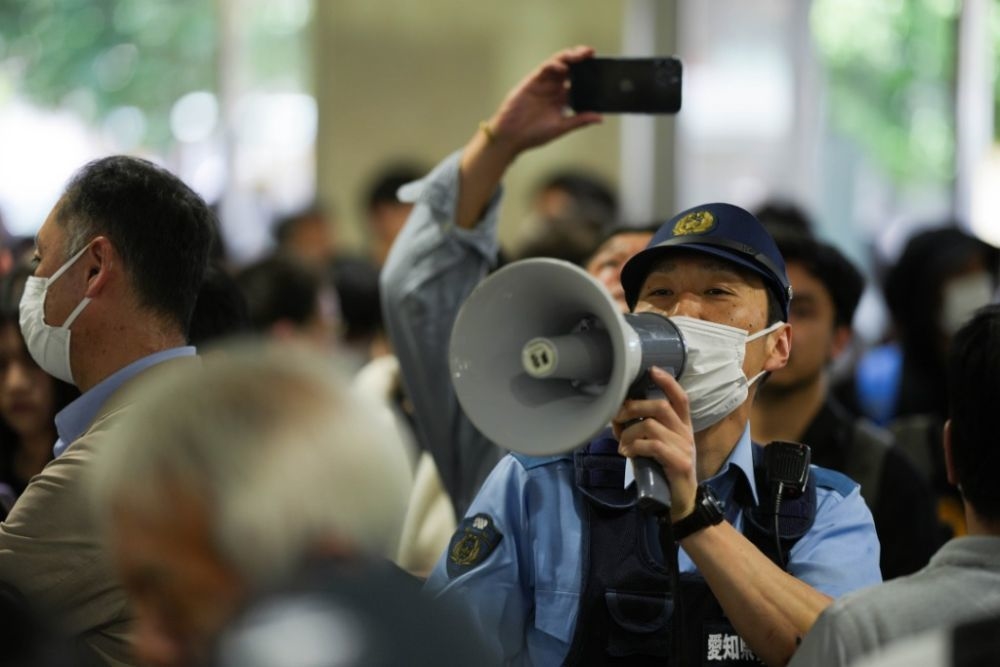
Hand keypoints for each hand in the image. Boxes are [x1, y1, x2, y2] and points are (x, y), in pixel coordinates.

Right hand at [485, 45, 602, 157]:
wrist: (511, 137)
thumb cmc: (533, 134)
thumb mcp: (561, 127)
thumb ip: (580, 120)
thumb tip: (600, 118)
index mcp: (561, 99)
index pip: (578, 81)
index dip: (588, 73)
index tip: (601, 68)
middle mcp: (553, 88)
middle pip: (570, 68)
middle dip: (581, 59)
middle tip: (592, 54)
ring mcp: (543, 84)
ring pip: (558, 63)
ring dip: (569, 56)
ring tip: (581, 54)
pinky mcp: (532, 82)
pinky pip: (544, 68)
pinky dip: (554, 64)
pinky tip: (563, 67)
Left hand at [612, 367, 698, 521]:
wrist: (681, 501)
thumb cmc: (664, 470)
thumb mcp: (655, 446)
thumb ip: (642, 430)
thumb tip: (616, 418)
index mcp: (682, 425)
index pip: (680, 397)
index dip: (667, 382)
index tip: (651, 370)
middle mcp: (685, 432)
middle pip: (661, 406)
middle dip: (634, 408)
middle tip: (617, 417)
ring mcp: (684, 447)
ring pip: (651, 426)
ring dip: (629, 433)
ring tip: (622, 445)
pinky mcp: (679, 463)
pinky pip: (653, 446)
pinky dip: (634, 447)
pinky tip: (627, 453)